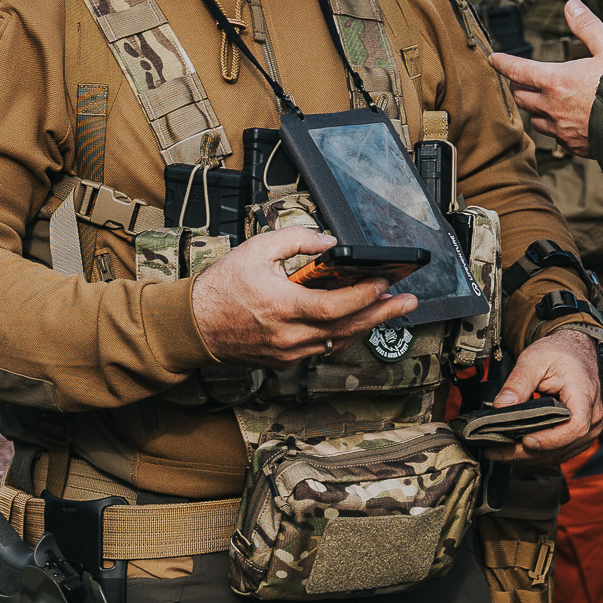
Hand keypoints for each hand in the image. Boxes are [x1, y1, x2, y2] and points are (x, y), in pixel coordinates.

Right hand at [190, 227, 417, 368]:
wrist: (194, 325)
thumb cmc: (222, 287)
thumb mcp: (257, 249)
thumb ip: (297, 240)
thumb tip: (330, 243)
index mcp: (283, 307)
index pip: (336, 306)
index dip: (365, 295)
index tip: (384, 282)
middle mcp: (289, 336)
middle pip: (347, 329)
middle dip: (383, 314)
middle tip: (409, 302)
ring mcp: (288, 353)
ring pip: (338, 342)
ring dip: (367, 326)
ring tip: (391, 310)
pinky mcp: (284, 361)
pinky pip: (323, 349)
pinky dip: (343, 335)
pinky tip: (357, 322)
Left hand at [483, 327, 602, 464]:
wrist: (575, 353)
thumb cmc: (559, 354)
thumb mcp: (534, 360)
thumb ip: (518, 383)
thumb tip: (501, 406)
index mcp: (584, 395)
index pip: (575, 426)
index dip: (550, 439)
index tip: (525, 440)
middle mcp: (592, 417)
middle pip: (562, 446)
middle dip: (526, 453)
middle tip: (495, 450)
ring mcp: (588, 429)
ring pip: (558, 454)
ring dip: (527, 458)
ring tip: (498, 451)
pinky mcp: (580, 436)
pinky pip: (559, 452)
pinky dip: (535, 455)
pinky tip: (514, 450)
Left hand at [489, 0, 602, 158]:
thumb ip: (587, 26)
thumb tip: (571, 5)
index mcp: (556, 81)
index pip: (519, 70)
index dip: (503, 63)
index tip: (494, 59)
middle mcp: (553, 107)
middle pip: (522, 97)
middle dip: (518, 86)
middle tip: (519, 79)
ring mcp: (562, 129)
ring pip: (536, 119)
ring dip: (535, 108)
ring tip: (540, 100)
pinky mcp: (575, 146)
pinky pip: (555, 136)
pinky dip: (554, 126)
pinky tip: (564, 121)